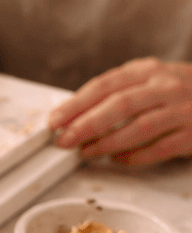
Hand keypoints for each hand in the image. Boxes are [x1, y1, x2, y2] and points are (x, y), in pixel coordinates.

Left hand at [49, 58, 191, 164]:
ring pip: (140, 126)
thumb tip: (74, 117)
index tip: (54, 120)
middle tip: (63, 141)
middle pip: (120, 104)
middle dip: (86, 124)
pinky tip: (118, 160)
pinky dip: (136, 156)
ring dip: (108, 142)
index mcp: (148, 71)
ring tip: (85, 153)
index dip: (76, 103)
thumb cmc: (180, 92)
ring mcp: (182, 109)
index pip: (105, 85)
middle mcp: (166, 86)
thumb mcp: (150, 82)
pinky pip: (161, 147)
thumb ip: (117, 94)